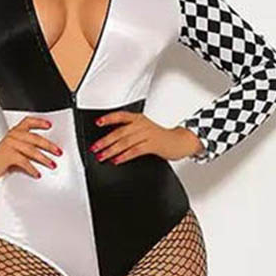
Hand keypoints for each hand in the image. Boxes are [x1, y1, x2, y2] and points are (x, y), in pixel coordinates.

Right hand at [0, 116, 62, 179]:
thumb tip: (44, 154)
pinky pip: (24, 161)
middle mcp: (13, 136)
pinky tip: (37, 173)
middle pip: (35, 138)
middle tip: (58, 151)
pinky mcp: (8, 155)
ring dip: (44, 158)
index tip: (49, 125)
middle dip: (49, 145)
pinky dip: (32, 169)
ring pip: (32, 150)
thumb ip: (26, 148)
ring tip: (51, 164)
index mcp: (15, 132)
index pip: (28, 122)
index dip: (39, 122)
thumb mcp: (13, 148)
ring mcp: (10, 144)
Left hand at [88, 111, 204, 164]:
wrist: (180, 141)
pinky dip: (124, 156)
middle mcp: (142, 124)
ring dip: (111, 150)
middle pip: (120, 132)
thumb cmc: (161, 136)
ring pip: (125, 142)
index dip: (108, 118)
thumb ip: (130, 132)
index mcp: (138, 118)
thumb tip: (111, 142)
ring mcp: (148, 134)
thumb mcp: (145, 129)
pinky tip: (117, 160)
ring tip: (102, 156)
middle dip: (105, 141)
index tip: (97, 122)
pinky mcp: (153, 144)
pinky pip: (135, 150)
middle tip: (95, 148)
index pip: (121, 116)